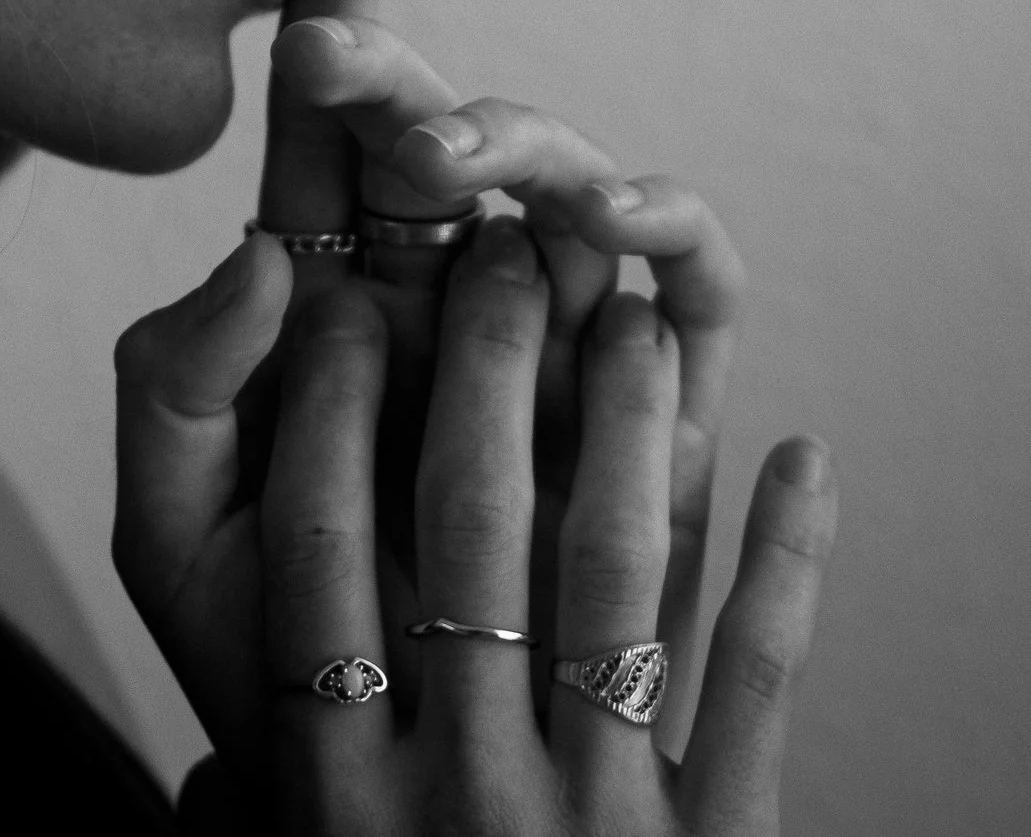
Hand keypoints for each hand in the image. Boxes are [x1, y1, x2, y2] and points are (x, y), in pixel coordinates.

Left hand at [240, 0, 750, 741]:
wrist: (388, 760)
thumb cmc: (277, 638)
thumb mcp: (173, 525)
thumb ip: (177, 385)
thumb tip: (256, 255)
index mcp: (326, 281)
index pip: (327, 112)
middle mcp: (445, 276)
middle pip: (440, 127)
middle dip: (408, 81)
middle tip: (352, 81)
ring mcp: (552, 321)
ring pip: (558, 180)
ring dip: (524, 147)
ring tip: (466, 167)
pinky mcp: (652, 389)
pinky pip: (680, 283)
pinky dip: (667, 233)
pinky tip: (626, 221)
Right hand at [245, 222, 834, 834]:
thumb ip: (241, 779)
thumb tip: (224, 744)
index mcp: (338, 781)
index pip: (318, 549)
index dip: (325, 408)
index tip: (339, 298)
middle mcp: (457, 785)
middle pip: (467, 527)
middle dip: (483, 368)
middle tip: (502, 251)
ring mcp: (594, 812)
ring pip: (616, 574)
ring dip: (633, 426)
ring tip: (640, 315)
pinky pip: (755, 676)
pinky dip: (787, 561)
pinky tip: (806, 457)